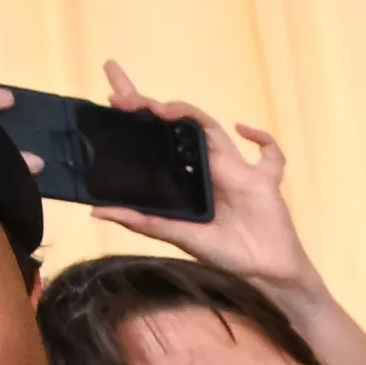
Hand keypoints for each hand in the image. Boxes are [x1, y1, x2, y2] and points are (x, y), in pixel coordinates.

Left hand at [80, 60, 324, 293]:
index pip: (155, 138)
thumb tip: (96, 210)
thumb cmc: (225, 254)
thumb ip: (141, 221)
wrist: (264, 272)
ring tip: (162, 110)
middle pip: (178, 123)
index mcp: (185, 176)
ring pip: (212, 128)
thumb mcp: (176, 235)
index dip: (136, 113)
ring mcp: (236, 169)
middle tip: (120, 94)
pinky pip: (269, 154)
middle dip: (149, 103)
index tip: (110, 93)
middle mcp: (207, 165)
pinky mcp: (264, 179)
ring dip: (188, 114)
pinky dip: (262, 139)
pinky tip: (244, 130)